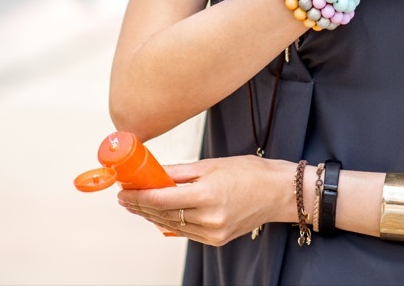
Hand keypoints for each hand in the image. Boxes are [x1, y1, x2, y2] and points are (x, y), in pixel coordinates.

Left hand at [117, 156, 293, 246]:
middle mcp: (209, 217)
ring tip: (137, 205)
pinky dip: (170, 222)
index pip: (162, 199)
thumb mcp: (213, 165)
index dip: (138, 196)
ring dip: (151, 215)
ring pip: (171, 225)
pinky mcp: (216, 240)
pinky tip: (159, 214)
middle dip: (140, 205)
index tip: (124, 191)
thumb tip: (153, 172)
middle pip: (163, 214)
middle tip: (125, 196)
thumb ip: (180, 172)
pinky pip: (185, 232)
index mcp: (208, 194)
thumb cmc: (251, 173)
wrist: (279, 193)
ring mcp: (213, 232)